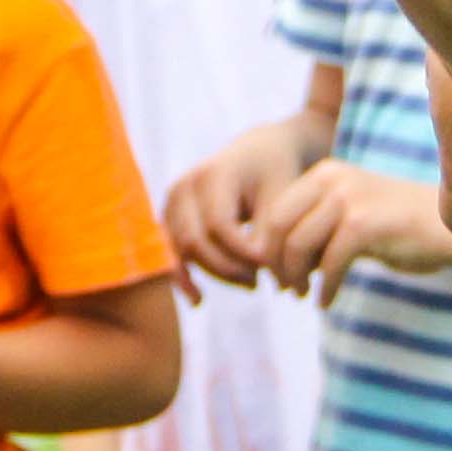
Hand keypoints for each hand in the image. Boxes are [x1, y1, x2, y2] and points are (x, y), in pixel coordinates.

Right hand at [164, 119, 312, 297]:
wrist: (259, 150)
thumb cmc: (276, 173)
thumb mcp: (282, 197)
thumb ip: (272, 235)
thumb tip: (270, 280)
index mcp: (214, 173)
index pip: (220, 226)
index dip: (243, 253)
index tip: (271, 268)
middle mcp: (185, 185)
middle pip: (195, 241)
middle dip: (228, 268)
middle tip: (260, 281)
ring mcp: (172, 200)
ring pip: (181, 250)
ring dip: (213, 273)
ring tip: (250, 284)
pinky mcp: (169, 214)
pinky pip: (170, 250)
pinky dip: (182, 275)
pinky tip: (198, 300)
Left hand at [260, 161, 451, 302]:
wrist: (449, 228)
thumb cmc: (397, 229)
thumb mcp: (348, 220)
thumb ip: (312, 232)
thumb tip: (268, 259)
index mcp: (324, 174)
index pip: (275, 211)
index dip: (267, 247)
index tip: (275, 274)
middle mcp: (332, 179)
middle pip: (278, 226)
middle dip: (275, 262)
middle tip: (284, 288)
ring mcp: (349, 199)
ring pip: (299, 244)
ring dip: (296, 277)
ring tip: (302, 295)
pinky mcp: (365, 224)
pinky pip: (330, 263)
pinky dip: (325, 287)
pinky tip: (326, 302)